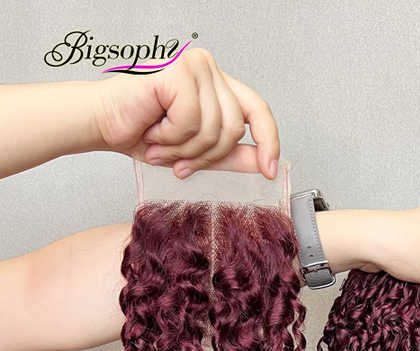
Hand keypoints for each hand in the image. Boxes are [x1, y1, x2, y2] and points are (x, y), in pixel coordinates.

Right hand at [93, 47, 278, 179]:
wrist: (104, 125)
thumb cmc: (144, 134)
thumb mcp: (198, 153)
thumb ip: (232, 156)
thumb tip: (264, 164)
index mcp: (219, 86)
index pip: (258, 111)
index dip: (268, 142)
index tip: (269, 170)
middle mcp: (210, 70)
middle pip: (234, 128)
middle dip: (205, 156)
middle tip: (179, 162)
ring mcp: (195, 66)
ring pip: (214, 128)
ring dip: (184, 149)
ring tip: (161, 145)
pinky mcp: (178, 72)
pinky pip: (191, 120)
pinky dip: (171, 136)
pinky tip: (154, 129)